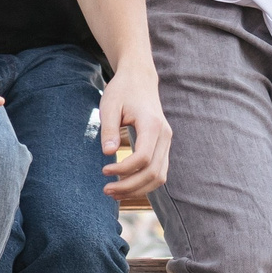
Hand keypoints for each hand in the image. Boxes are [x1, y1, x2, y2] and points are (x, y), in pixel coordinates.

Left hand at [97, 69, 170, 201]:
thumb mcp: (109, 106)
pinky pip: (159, 171)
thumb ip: (109, 129)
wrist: (139, 79)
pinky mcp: (163, 146)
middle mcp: (165, 135)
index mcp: (152, 125)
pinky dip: (144, 183)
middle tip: (106, 190)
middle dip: (129, 186)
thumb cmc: (122, 91)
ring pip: (159, 176)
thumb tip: (108, 154)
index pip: (143, 157)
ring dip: (138, 189)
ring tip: (114, 193)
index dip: (124, 169)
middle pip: (153, 172)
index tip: (104, 170)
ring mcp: (167, 142)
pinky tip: (125, 186)